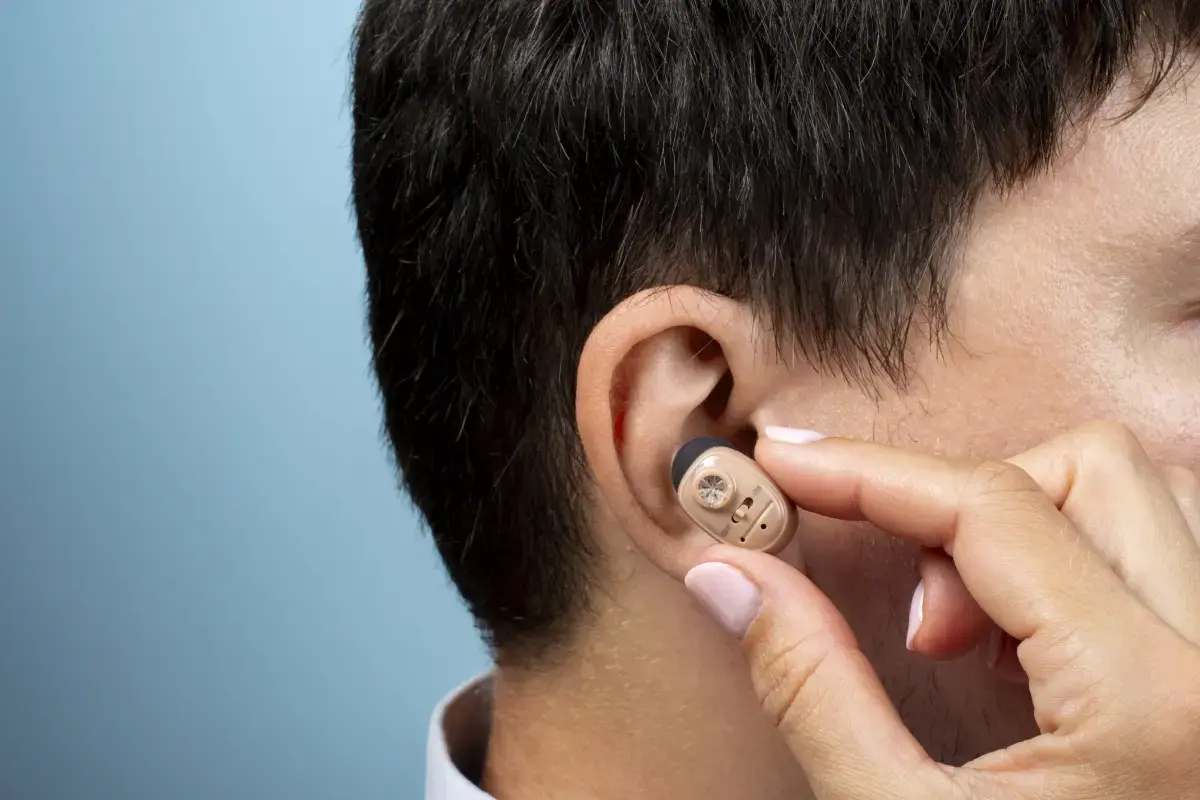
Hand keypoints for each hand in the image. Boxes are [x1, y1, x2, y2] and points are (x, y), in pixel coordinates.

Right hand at [683, 421, 1199, 798]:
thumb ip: (810, 683)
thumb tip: (728, 572)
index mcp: (1153, 703)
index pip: (992, 507)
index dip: (867, 471)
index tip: (784, 463)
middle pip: (1092, 470)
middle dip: (968, 507)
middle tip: (915, 620)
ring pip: (1138, 503)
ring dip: (1025, 536)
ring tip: (966, 644)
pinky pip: (1157, 561)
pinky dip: (1068, 574)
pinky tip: (1021, 663)